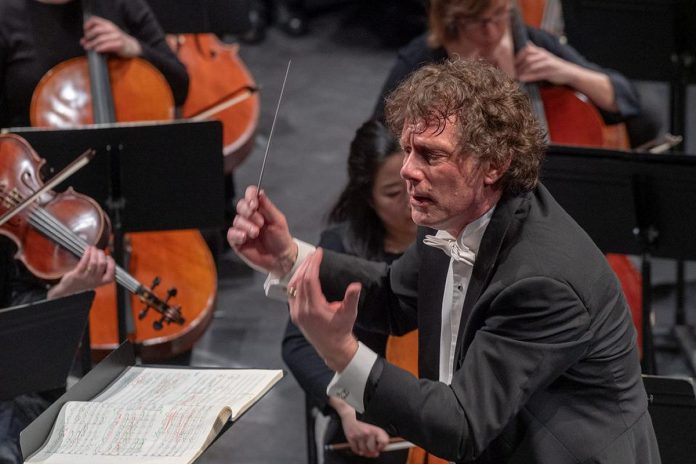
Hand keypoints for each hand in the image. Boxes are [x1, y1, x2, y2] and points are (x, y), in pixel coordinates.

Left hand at [47, 246, 114, 298]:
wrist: (68, 290)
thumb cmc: (82, 283)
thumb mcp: (95, 281)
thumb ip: (101, 272)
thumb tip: (104, 258)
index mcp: (101, 282)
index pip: (111, 273)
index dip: (111, 263)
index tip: (108, 257)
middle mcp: (95, 280)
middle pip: (102, 264)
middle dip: (102, 254)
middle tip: (99, 251)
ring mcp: (86, 278)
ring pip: (93, 262)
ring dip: (94, 253)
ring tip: (93, 249)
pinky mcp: (77, 274)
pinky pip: (84, 262)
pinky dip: (87, 254)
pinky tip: (88, 250)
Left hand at [81, 16, 141, 57]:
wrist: (132, 46)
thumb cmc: (118, 41)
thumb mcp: (107, 36)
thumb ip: (95, 38)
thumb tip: (82, 42)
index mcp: (108, 24)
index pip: (95, 20)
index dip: (88, 25)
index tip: (84, 31)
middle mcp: (112, 28)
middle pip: (97, 30)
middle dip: (89, 36)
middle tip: (85, 41)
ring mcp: (116, 36)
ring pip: (101, 38)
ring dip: (93, 43)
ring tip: (88, 47)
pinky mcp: (119, 44)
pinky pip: (108, 45)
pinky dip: (100, 48)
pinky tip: (97, 50)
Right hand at [227, 186, 296, 275]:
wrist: (280, 258)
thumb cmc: (281, 238)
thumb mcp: (278, 221)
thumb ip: (268, 207)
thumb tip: (260, 192)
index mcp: (260, 209)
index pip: (250, 195)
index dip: (250, 196)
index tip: (254, 204)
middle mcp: (249, 217)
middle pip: (241, 206)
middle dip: (249, 212)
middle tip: (261, 222)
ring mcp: (242, 229)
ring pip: (237, 220)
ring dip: (247, 226)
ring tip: (257, 233)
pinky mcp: (237, 241)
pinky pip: (231, 234)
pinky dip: (237, 234)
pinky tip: (245, 238)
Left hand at [288, 248, 359, 371]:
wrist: (333, 347)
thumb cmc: (342, 330)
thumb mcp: (349, 313)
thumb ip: (352, 298)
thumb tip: (356, 285)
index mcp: (314, 308)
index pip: (310, 280)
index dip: (314, 264)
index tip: (319, 253)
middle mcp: (302, 310)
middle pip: (300, 280)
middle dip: (307, 264)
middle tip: (314, 254)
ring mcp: (296, 313)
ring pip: (293, 286)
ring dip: (300, 272)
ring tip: (308, 261)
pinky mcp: (294, 315)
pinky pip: (291, 294)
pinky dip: (296, 282)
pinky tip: (302, 275)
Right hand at [330, 397, 389, 456]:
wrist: (349, 415)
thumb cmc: (362, 421)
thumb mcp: (374, 426)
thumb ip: (379, 437)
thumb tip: (380, 449)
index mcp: (375, 429)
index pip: (383, 442)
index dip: (382, 447)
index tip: (379, 447)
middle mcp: (368, 433)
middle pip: (373, 450)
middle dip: (371, 451)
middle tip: (370, 448)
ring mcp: (359, 436)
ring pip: (364, 451)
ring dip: (364, 451)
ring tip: (363, 446)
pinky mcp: (351, 438)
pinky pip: (356, 450)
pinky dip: (357, 450)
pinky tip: (358, 446)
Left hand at [515, 43, 575, 85]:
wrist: (568, 72)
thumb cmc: (553, 66)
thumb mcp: (544, 56)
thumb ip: (535, 51)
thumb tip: (527, 43)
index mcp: (540, 51)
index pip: (526, 50)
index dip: (517, 56)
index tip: (510, 64)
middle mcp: (543, 55)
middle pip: (527, 57)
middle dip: (518, 65)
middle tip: (511, 72)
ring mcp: (547, 63)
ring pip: (531, 65)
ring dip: (522, 71)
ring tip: (515, 77)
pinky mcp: (550, 72)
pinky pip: (537, 74)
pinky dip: (528, 77)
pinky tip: (522, 80)